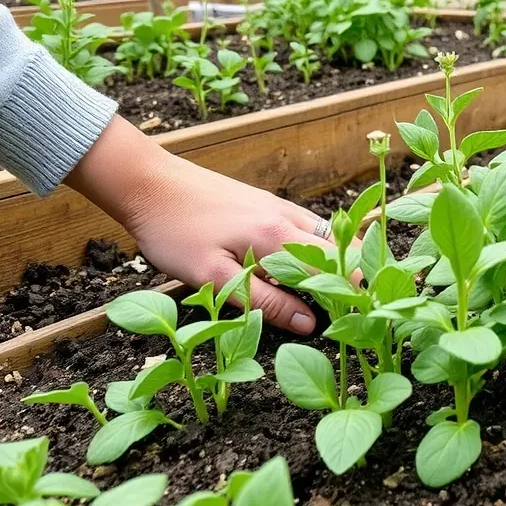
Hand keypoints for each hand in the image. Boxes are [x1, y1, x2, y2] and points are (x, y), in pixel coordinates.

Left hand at [67, 117, 333, 333]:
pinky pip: (308, 227)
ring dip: (336, 264)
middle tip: (347, 312)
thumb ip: (264, 301)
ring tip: (330, 294)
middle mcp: (287, 217)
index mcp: (278, 237)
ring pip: (327, 236)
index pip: (335, 270)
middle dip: (351, 280)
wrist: (148, 183)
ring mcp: (279, 207)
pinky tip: (303, 266)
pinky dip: (318, 249)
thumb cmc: (174, 232)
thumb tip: (309, 323)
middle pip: (341, 250)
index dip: (351, 296)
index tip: (357, 320)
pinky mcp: (267, 203)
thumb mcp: (213, 277)